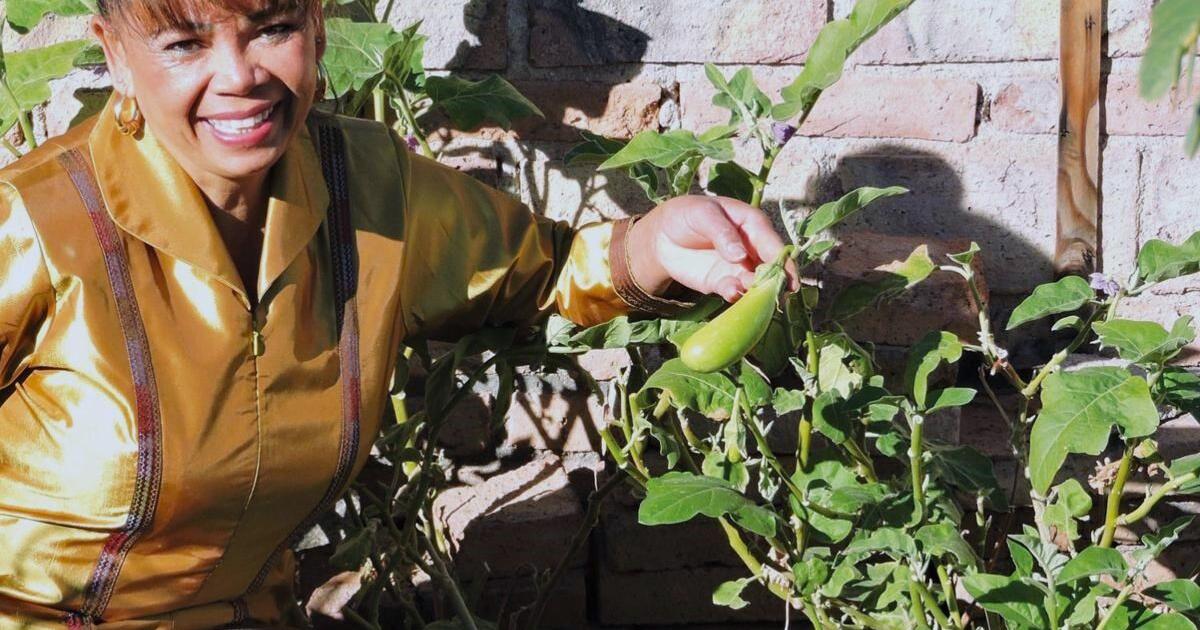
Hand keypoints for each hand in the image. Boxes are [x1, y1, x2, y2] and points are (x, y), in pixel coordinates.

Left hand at [627, 195, 798, 302]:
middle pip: (771, 268)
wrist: (663, 234)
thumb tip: (741, 255)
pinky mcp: (723, 282)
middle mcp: (752, 248)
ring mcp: (739, 267)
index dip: (783, 262)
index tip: (788, 278)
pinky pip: (734, 292)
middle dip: (774, 281)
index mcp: (753, 225)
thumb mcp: (703, 214)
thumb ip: (722, 232)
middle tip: (772, 292)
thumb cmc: (688, 214)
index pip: (774, 245)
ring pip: (756, 283)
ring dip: (756, 291)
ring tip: (748, 291)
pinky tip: (730, 292)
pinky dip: (735, 295)